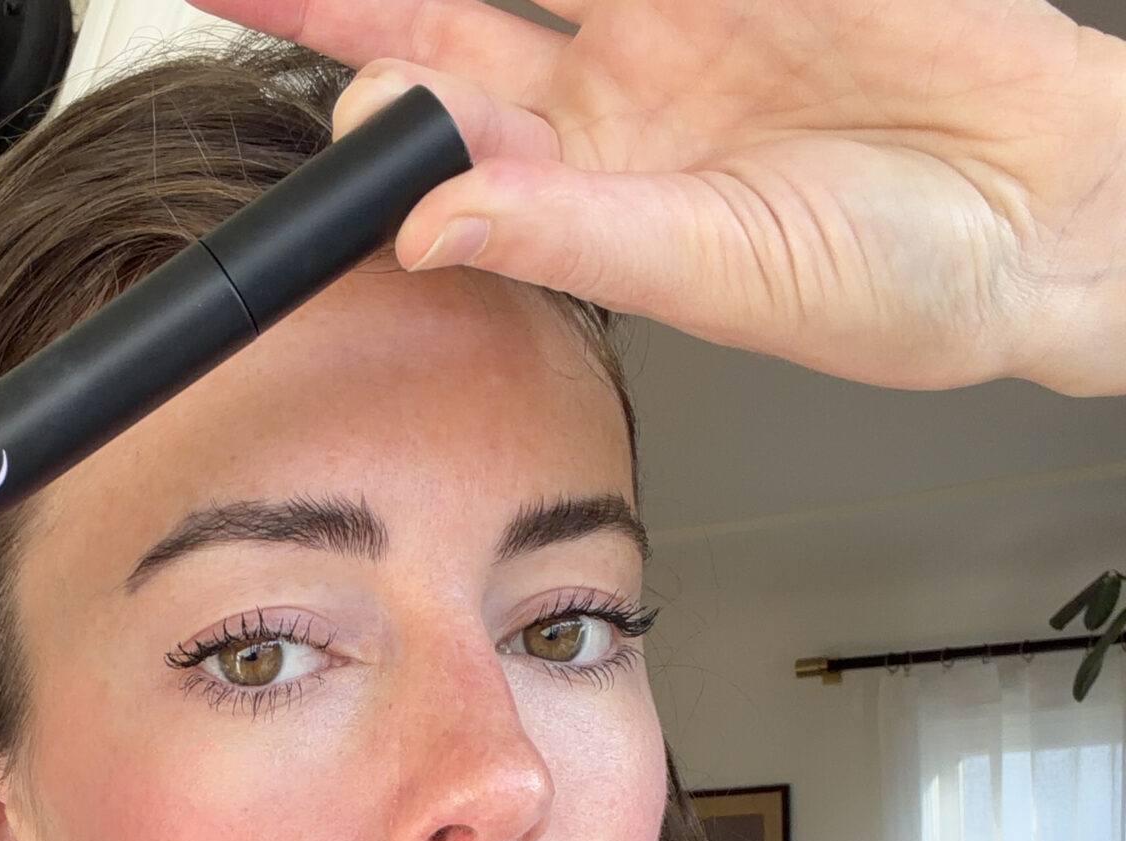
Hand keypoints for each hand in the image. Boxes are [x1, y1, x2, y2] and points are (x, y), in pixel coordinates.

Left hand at [198, 0, 1125, 394]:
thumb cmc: (903, 279)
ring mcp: (676, 3)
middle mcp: (612, 86)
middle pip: (440, 8)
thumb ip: (575, 235)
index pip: (441, 139)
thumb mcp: (719, 270)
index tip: (330, 122)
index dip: (368, 125)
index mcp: (589, 192)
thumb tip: (432, 228)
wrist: (1044, 213)